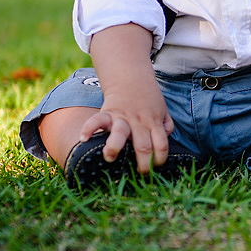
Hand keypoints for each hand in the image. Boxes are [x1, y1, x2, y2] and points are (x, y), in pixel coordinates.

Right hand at [86, 24, 173, 173]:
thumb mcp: (163, 110)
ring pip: (121, 133)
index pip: (162, 145)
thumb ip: (166, 125)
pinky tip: (84, 138)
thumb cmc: (147, 98)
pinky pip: (97, 120)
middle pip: (143, 145)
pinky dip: (89, 128)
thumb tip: (165, 139)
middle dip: (142, 163)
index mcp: (154, 123)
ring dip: (115, 146)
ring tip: (109, 157)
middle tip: (139, 173)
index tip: (155, 167)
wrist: (130, 77)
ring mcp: (122, 117)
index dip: (160, 159)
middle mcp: (139, 122)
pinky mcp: (107, 112)